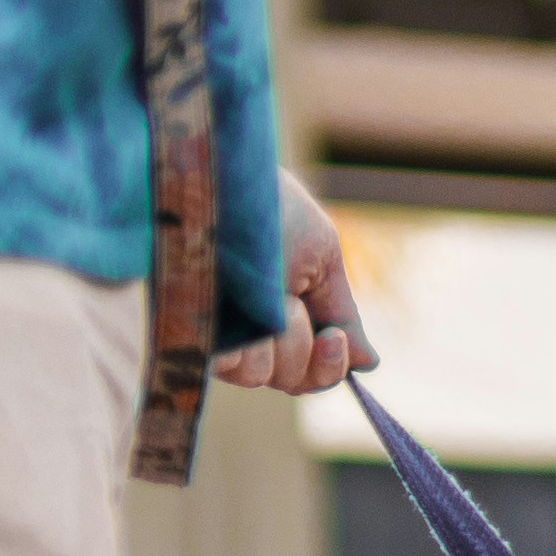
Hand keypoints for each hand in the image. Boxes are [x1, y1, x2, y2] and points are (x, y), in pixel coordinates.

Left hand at [214, 169, 376, 393]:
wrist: (214, 175)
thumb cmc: (269, 205)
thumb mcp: (320, 255)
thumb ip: (341, 312)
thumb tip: (369, 362)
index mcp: (287, 316)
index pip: (315, 372)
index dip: (330, 366)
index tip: (333, 338)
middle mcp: (251, 331)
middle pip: (294, 380)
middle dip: (301, 346)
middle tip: (289, 302)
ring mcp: (217, 334)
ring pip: (262, 376)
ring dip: (272, 338)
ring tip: (257, 289)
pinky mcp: (187, 332)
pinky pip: (228, 367)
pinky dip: (240, 346)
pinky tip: (233, 313)